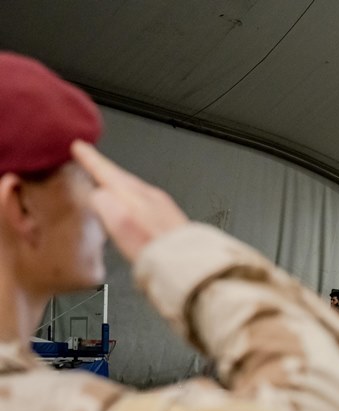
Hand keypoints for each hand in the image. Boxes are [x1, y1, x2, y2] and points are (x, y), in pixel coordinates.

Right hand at [72, 141, 187, 262]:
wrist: (186, 264)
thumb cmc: (154, 250)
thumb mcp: (121, 225)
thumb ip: (105, 204)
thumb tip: (97, 194)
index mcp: (134, 196)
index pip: (107, 172)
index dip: (91, 160)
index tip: (80, 147)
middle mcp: (150, 197)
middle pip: (121, 176)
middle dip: (105, 167)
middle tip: (90, 156)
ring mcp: (162, 207)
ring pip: (134, 186)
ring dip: (118, 180)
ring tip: (107, 178)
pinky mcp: (170, 220)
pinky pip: (144, 198)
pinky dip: (132, 194)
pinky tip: (131, 203)